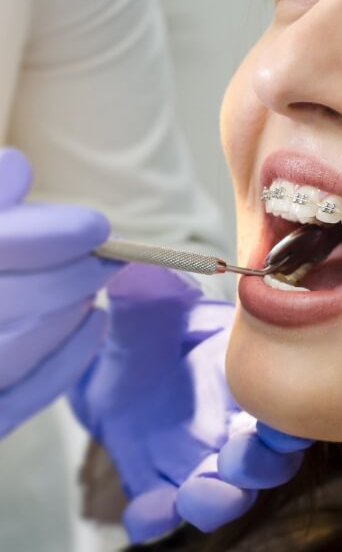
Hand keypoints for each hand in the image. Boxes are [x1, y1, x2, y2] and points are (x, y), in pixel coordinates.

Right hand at [0, 147, 119, 437]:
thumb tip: (17, 166)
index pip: (0, 247)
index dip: (50, 236)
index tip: (98, 226)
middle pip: (15, 299)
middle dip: (75, 274)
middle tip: (110, 256)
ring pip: (17, 349)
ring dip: (71, 310)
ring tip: (94, 284)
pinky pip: (25, 396)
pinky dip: (69, 358)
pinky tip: (97, 321)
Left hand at [70, 264, 311, 542]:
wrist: (110, 359)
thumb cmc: (145, 325)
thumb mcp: (144, 303)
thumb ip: (150, 291)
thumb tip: (142, 272)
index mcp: (241, 374)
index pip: (284, 400)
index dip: (294, 414)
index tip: (285, 417)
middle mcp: (229, 422)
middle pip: (265, 458)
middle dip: (260, 464)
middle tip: (240, 457)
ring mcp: (194, 455)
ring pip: (224, 492)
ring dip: (218, 499)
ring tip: (197, 493)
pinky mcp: (155, 479)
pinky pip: (160, 511)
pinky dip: (156, 517)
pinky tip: (144, 512)